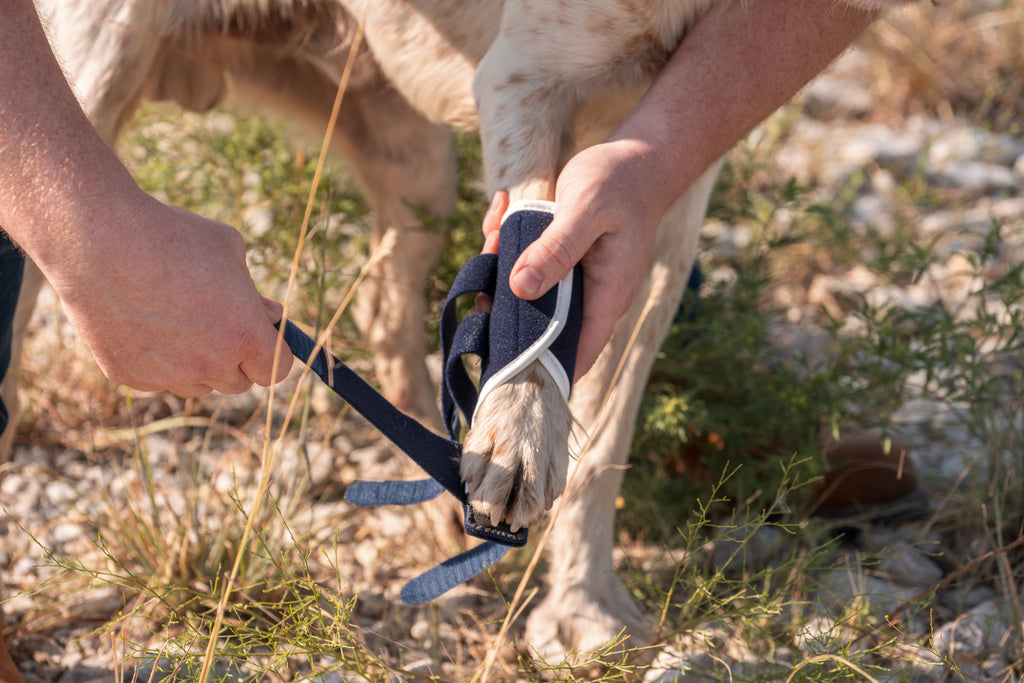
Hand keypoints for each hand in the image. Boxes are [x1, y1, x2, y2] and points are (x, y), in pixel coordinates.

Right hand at [51, 197, 291, 396]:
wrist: (99, 240)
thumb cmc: (172, 236)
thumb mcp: (229, 249)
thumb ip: (253, 292)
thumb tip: (268, 314)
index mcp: (245, 335)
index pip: (276, 370)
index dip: (271, 353)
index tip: (261, 336)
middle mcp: (210, 365)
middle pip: (238, 383)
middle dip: (235, 358)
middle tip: (218, 324)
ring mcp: (168, 375)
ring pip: (197, 385)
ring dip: (197, 364)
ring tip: (176, 320)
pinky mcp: (130, 377)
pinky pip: (157, 379)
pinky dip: (157, 360)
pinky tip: (142, 322)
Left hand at [501, 138, 664, 378]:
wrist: (637, 160)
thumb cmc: (620, 182)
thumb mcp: (587, 209)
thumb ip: (557, 249)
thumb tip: (522, 288)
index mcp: (607, 296)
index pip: (576, 356)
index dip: (540, 369)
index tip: (501, 361)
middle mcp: (590, 298)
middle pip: (539, 327)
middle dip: (505, 304)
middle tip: (488, 266)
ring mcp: (574, 282)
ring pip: (525, 295)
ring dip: (500, 268)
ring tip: (496, 229)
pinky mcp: (560, 263)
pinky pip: (526, 268)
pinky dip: (507, 243)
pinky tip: (503, 209)